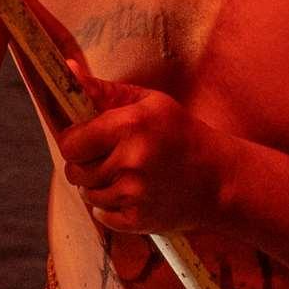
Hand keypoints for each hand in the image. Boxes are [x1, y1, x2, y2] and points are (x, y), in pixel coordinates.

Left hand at [56, 80, 236, 233]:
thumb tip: (68, 69)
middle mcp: (130, 161)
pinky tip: (132, 194)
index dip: (73, 142)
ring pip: (87, 194)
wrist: (220, 179)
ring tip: (123, 175)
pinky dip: (110, 207)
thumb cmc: (180, 133)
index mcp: (129, 125)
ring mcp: (135, 194)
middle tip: (106, 158)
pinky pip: (102, 216)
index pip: (71, 143)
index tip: (85, 140)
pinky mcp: (139, 219)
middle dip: (84, 164)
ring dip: (97, 186)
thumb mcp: (147, 102)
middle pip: (75, 171)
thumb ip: (103, 90)